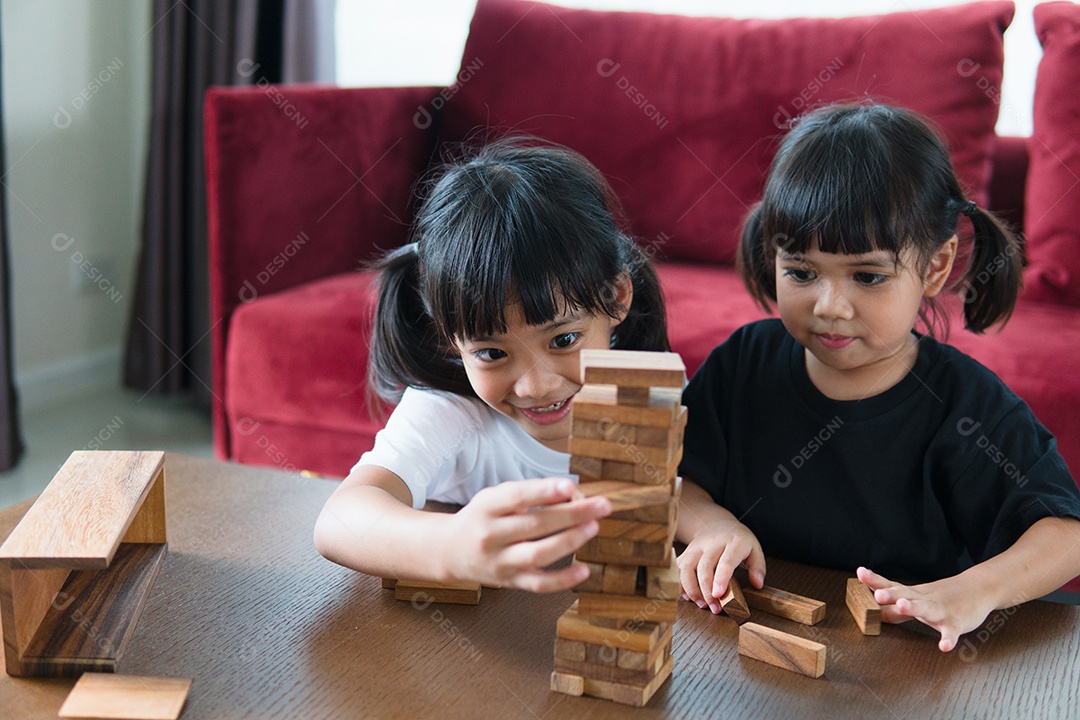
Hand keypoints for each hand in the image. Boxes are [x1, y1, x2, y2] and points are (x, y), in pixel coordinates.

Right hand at [439, 478, 611, 592]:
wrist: (450, 551)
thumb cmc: (482, 518)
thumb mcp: (496, 498)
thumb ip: (529, 494)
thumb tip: (571, 494)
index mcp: (487, 507)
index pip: (517, 497)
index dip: (544, 491)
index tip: (570, 486)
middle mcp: (491, 535)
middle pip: (535, 525)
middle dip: (572, 514)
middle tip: (601, 506)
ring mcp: (500, 561)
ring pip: (538, 554)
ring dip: (570, 541)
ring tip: (593, 527)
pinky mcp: (509, 582)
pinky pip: (538, 584)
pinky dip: (563, 580)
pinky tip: (584, 570)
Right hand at [677, 521, 764, 613]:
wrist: (716, 524)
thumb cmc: (737, 541)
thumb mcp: (754, 549)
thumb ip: (758, 567)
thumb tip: (757, 584)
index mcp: (733, 542)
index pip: (726, 560)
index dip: (721, 578)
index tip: (718, 594)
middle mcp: (712, 543)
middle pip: (704, 566)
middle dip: (706, 590)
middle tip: (714, 608)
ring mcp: (696, 547)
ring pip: (687, 567)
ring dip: (692, 589)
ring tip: (701, 604)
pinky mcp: (686, 552)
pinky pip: (678, 568)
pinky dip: (680, 584)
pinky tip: (688, 596)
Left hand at [856, 567, 996, 651]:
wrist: (979, 588)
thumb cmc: (944, 596)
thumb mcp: (917, 599)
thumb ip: (895, 608)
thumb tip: (875, 614)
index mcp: (913, 594)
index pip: (891, 585)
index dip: (875, 580)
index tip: (860, 572)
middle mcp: (924, 599)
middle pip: (906, 594)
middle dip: (891, 594)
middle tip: (878, 594)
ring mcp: (941, 610)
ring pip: (926, 608)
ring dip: (914, 607)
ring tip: (902, 607)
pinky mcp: (956, 622)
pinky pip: (951, 632)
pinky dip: (948, 639)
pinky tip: (944, 646)